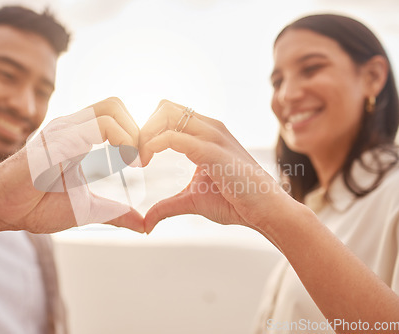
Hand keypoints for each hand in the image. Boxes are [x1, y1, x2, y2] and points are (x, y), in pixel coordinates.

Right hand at [0, 97, 144, 233]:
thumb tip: (144, 226)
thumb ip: (115, 213)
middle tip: (141, 161)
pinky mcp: (56, 142)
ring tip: (133, 163)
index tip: (142, 163)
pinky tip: (120, 164)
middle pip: (115, 104)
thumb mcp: (87, 209)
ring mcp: (63, 131)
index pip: (116, 115)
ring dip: (130, 135)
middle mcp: (72, 128)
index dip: (136, 134)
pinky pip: (94, 128)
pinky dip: (118, 141)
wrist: (1, 209)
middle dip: (137, 130)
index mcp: (79, 137)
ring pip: (110, 110)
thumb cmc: (36, 205)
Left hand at [139, 100, 288, 232]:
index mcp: (205, 133)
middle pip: (164, 107)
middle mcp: (209, 128)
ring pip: (167, 114)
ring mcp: (212, 136)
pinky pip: (174, 137)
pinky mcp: (213, 151)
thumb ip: (167, 206)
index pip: (168, 113)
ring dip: (145, 133)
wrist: (265, 211)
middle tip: (134, 155)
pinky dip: (153, 145)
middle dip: (143, 127)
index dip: (147, 129)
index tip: (136, 155)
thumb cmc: (235, 201)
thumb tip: (146, 222)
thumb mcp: (192, 200)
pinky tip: (144, 161)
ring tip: (137, 159)